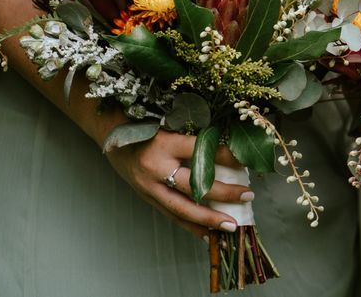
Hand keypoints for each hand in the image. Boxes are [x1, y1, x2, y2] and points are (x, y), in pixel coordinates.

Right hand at [101, 125, 252, 238]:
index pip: (201, 150)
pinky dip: (191, 226)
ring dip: (209, 218)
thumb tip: (228, 149)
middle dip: (224, 193)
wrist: (112, 138)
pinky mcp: (148, 198)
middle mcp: (157, 167)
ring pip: (183, 208)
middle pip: (194, 185)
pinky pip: (172, 215)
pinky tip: (208, 234)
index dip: (225, 155)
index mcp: (165, 143)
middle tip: (247, 195)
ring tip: (231, 225)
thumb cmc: (145, 128)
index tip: (245, 160)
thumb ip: (193, 138)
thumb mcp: (169, 126)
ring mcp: (151, 187)